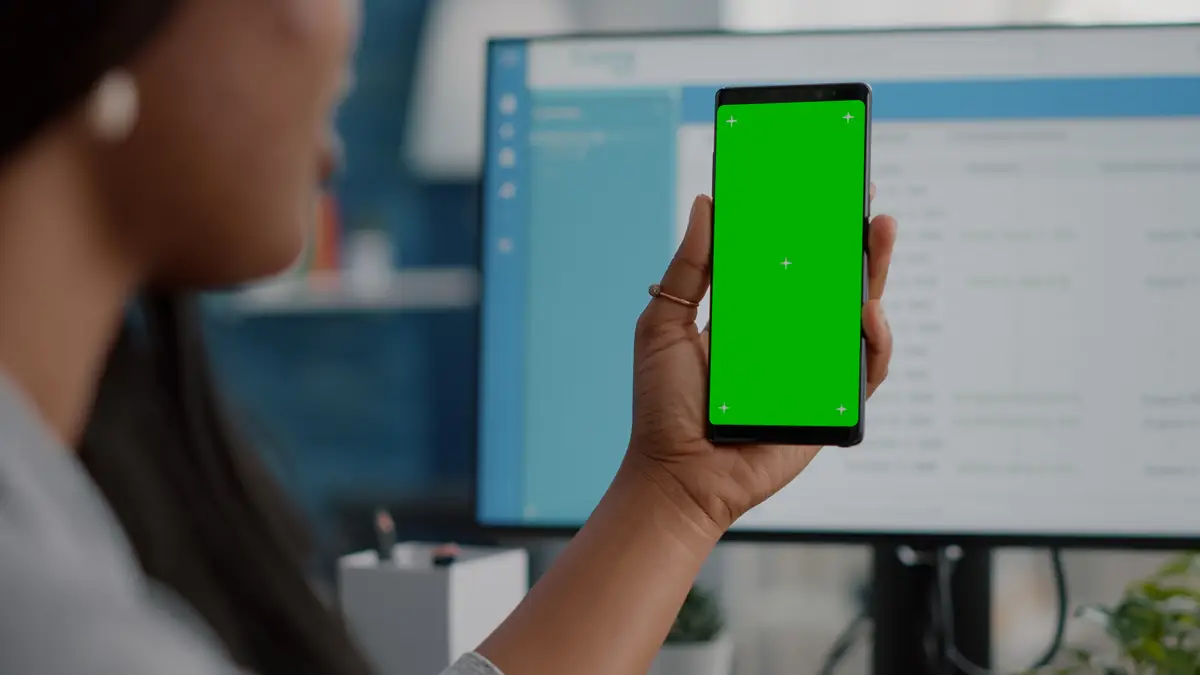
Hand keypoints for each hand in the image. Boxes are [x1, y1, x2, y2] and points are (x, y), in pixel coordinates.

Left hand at [626, 188, 895, 536]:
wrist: (677, 475)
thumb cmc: (664, 406)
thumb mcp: (665, 324)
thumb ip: (690, 268)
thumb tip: (707, 201)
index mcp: (750, 313)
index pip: (786, 258)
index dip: (805, 221)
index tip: (817, 176)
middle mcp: (787, 336)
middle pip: (831, 277)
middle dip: (852, 234)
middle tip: (863, 191)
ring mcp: (813, 368)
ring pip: (858, 313)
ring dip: (875, 271)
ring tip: (878, 231)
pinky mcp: (833, 404)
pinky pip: (867, 366)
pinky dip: (874, 337)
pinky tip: (865, 310)